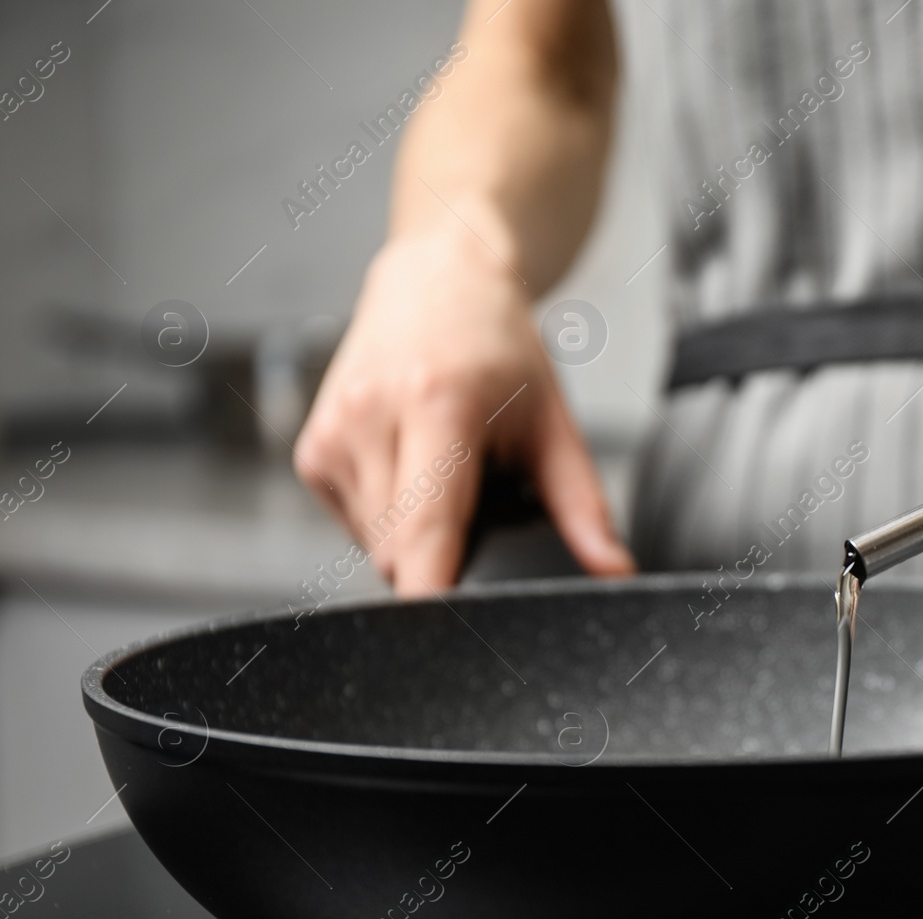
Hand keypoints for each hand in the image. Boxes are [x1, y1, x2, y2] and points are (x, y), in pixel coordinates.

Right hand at [294, 221, 635, 595]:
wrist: (436, 283)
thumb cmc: (499, 349)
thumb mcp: (555, 423)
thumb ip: (584, 506)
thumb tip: (613, 571)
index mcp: (434, 403)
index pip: (424, 528)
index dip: (433, 591)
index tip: (447, 631)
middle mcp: (369, 417)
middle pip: (402, 554)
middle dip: (445, 557)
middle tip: (479, 502)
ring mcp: (330, 434)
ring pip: (375, 547)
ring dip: (416, 538)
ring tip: (445, 473)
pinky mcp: (309, 452)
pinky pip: (355, 525)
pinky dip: (389, 518)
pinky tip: (411, 470)